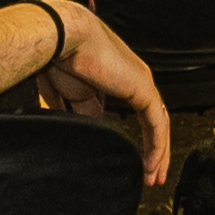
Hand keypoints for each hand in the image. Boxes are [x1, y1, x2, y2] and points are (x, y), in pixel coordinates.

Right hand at [39, 7, 177, 181]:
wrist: (61, 36)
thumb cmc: (56, 57)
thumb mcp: (66, 95)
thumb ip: (78, 113)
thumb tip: (83, 133)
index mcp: (114, 78)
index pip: (132, 114)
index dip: (134, 140)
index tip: (128, 162)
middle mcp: (132, 78)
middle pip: (150, 120)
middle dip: (153, 150)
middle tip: (150, 175)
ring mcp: (140, 82)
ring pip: (158, 124)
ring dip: (158, 153)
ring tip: (153, 178)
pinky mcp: (142, 88)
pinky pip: (157, 124)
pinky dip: (157, 147)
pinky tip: (151, 167)